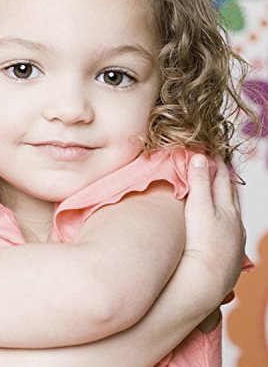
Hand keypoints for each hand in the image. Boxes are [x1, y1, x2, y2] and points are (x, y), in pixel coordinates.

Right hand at [183, 154, 246, 302]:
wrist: (206, 280)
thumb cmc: (201, 243)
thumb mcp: (197, 207)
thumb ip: (198, 182)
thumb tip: (199, 157)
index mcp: (227, 207)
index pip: (222, 179)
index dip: (216, 163)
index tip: (210, 151)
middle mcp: (235, 221)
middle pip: (231, 194)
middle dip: (225, 179)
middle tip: (219, 166)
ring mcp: (235, 239)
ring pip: (234, 213)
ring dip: (227, 200)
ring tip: (223, 194)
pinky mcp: (231, 255)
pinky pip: (232, 230)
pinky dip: (227, 221)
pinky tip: (224, 227)